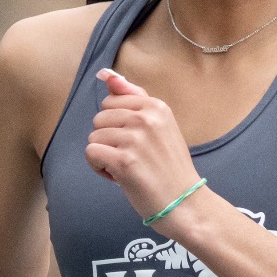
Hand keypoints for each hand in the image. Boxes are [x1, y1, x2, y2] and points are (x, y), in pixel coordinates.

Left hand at [84, 69, 205, 224]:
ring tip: (127, 168)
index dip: (117, 124)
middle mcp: (146, 118)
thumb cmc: (168, 167)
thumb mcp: (159, 125)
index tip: (136, 141)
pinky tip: (118, 177)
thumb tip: (104, 73)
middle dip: (108, 139)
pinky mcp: (124, 160)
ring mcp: (135, 138)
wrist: (185, 203)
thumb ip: (132, 97)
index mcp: (156, 106)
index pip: (112, 101)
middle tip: (132, 157)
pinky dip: (99, 168)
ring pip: (93, 137)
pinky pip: (91, 153)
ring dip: (104, 156)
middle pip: (99, 118)